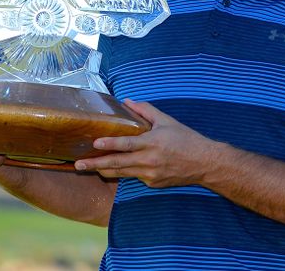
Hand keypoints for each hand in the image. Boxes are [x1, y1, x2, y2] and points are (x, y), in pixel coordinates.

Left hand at [74, 99, 220, 187]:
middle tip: (79, 163)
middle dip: (95, 164)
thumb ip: (145, 110)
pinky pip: (133, 177)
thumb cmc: (186, 139)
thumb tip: (127, 102)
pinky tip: (113, 169)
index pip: (126, 144)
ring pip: (121, 173)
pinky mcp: (152, 183)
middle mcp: (149, 161)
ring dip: (103, 170)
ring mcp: (150, 175)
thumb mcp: (167, 121)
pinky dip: (123, 172)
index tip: (95, 143)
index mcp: (152, 143)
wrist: (205, 163)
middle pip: (117, 164)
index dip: (110, 144)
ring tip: (88, 167)